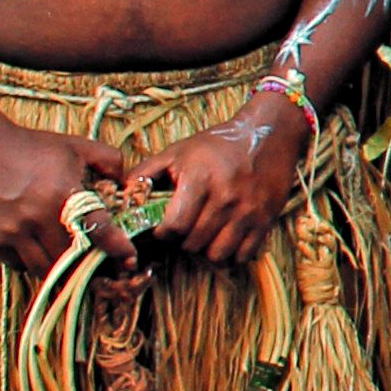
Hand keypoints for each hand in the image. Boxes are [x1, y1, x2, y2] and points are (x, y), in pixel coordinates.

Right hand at [0, 117, 125, 272]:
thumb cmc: (31, 147)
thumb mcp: (75, 146)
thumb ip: (109, 160)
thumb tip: (127, 183)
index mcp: (63, 195)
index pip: (98, 230)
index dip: (117, 248)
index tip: (129, 259)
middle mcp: (39, 218)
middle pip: (72, 259)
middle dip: (90, 266)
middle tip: (102, 269)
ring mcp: (14, 232)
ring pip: (45, 269)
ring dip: (62, 271)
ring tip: (74, 268)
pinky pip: (21, 266)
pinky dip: (35, 265)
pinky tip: (44, 255)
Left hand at [130, 92, 307, 272]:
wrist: (268, 135)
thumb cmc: (217, 145)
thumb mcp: (178, 151)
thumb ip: (147, 172)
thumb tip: (123, 193)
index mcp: (200, 179)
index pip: (174, 226)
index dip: (164, 233)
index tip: (164, 228)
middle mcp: (225, 197)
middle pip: (194, 243)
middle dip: (183, 241)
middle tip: (185, 230)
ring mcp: (248, 211)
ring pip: (217, 254)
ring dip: (206, 250)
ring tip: (205, 235)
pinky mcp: (265, 220)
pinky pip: (243, 255)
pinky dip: (231, 254)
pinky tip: (225, 239)